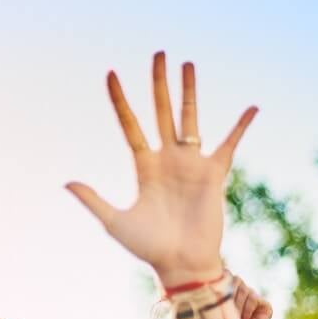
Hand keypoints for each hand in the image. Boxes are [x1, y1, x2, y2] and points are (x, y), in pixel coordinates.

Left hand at [66, 53, 256, 286]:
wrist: (180, 265)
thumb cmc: (147, 247)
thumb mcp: (114, 222)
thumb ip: (93, 200)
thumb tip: (65, 182)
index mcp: (143, 166)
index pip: (129, 124)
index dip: (120, 100)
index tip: (110, 73)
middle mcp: (167, 159)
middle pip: (161, 111)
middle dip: (158, 83)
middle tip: (158, 53)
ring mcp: (192, 164)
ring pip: (191, 119)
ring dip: (189, 92)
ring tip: (187, 64)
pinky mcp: (215, 175)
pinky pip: (230, 145)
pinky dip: (240, 127)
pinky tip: (251, 107)